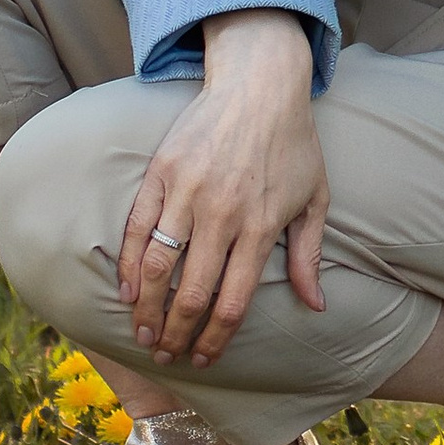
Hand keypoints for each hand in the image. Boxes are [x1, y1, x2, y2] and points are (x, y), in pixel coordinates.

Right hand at [117, 9, 329, 367]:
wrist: (261, 84)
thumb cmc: (293, 144)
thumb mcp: (315, 198)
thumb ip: (309, 255)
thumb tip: (316, 306)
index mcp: (259, 228)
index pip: (232, 302)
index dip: (215, 339)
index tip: (204, 359)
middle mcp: (222, 216)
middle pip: (192, 293)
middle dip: (176, 335)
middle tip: (167, 357)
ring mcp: (187, 193)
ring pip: (158, 267)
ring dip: (147, 309)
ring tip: (143, 335)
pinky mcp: (162, 172)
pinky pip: (137, 228)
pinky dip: (129, 265)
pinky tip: (127, 292)